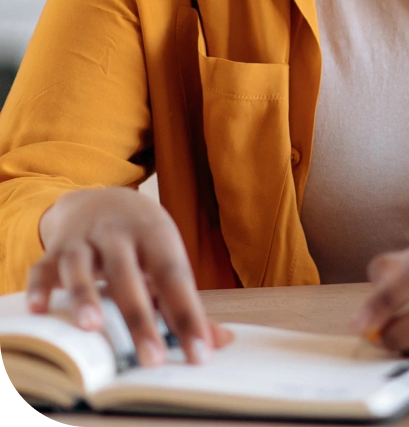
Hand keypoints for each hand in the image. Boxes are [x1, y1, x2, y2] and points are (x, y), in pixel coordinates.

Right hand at [29, 187, 233, 365]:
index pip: (175, 278)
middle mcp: (120, 235)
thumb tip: (219, 341)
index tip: (200, 354)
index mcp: (157, 237)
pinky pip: (42, 267)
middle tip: (152, 359)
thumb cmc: (142, 240)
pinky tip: (39, 311)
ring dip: (85, 295)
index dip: (188, 316)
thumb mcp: (167, 258)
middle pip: (129, 275)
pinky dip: (39, 287)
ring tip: (92, 328)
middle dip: (140, 318)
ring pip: (82, 267)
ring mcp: (84, 240)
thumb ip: (186, 302)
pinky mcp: (53, 249)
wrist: (101, 199)